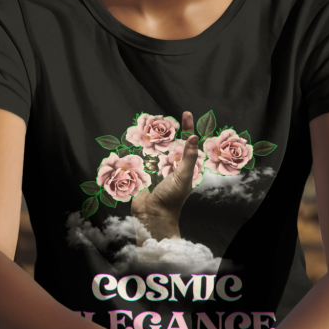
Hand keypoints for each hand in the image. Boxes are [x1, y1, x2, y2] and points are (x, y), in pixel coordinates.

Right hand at [131, 111, 199, 242]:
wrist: (152, 215)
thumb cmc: (172, 197)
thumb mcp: (183, 176)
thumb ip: (189, 157)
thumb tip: (194, 137)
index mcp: (183, 165)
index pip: (187, 142)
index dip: (187, 127)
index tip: (186, 113)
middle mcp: (170, 165)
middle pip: (169, 142)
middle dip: (165, 132)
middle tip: (160, 120)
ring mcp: (156, 169)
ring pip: (154, 149)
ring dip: (150, 141)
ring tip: (145, 130)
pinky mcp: (143, 173)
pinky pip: (140, 158)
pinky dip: (138, 151)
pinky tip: (134, 143)